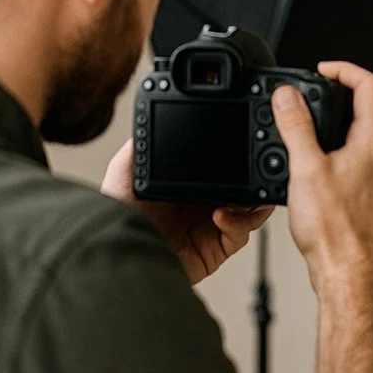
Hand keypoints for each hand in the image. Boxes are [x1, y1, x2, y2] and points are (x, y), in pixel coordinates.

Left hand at [101, 140, 273, 283]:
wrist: (119, 252)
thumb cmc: (116, 218)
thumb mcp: (124, 171)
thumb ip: (140, 146)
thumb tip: (149, 120)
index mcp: (186, 185)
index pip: (221, 169)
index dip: (235, 159)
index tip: (243, 146)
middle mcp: (201, 206)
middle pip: (242, 189)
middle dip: (253, 179)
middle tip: (256, 170)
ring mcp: (211, 228)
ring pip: (250, 211)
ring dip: (253, 202)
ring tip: (244, 195)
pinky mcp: (216, 250)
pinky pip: (240, 234)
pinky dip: (239, 223)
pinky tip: (222, 215)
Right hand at [272, 61, 372, 294]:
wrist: (349, 274)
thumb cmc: (335, 232)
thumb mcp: (305, 169)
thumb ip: (295, 127)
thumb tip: (288, 97)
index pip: (370, 86)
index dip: (345, 69)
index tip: (323, 70)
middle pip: (370, 110)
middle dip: (339, 98)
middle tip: (313, 98)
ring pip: (366, 139)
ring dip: (340, 129)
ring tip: (311, 134)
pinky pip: (362, 165)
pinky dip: (342, 156)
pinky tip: (320, 172)